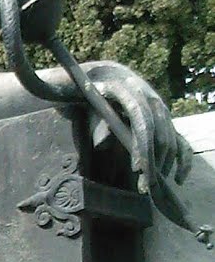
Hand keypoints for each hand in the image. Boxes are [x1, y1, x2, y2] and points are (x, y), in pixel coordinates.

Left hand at [81, 60, 193, 198]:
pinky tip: (177, 179)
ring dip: (163, 165)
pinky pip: (179, 140)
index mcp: (129, 90)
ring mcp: (159, 108)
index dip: (143, 145)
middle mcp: (149, 98)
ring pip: (170, 140)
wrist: (98, 74)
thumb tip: (104, 142)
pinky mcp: (163, 119)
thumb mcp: (80, 100)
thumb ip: (90, 118)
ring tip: (150, 187)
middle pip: (160, 134)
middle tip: (143, 187)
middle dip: (153, 163)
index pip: (143, 120)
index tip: (137, 169)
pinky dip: (182, 160)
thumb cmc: (81, 89)